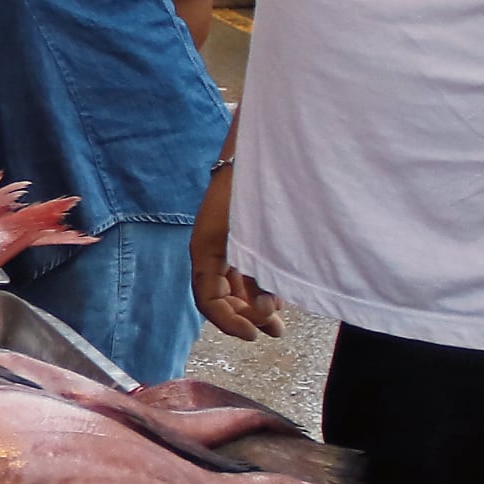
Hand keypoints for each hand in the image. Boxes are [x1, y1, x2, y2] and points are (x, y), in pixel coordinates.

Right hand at [190, 164, 282, 340]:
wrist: (258, 147)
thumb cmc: (254, 189)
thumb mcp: (258, 239)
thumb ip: (260, 278)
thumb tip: (265, 312)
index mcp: (204, 251)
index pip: (207, 301)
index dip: (229, 322)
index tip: (254, 335)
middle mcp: (207, 249)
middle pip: (217, 295)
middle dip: (244, 315)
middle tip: (273, 331)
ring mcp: (219, 239)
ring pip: (229, 282)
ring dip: (251, 301)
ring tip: (279, 316)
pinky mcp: (233, 230)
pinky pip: (237, 266)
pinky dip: (254, 282)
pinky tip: (274, 287)